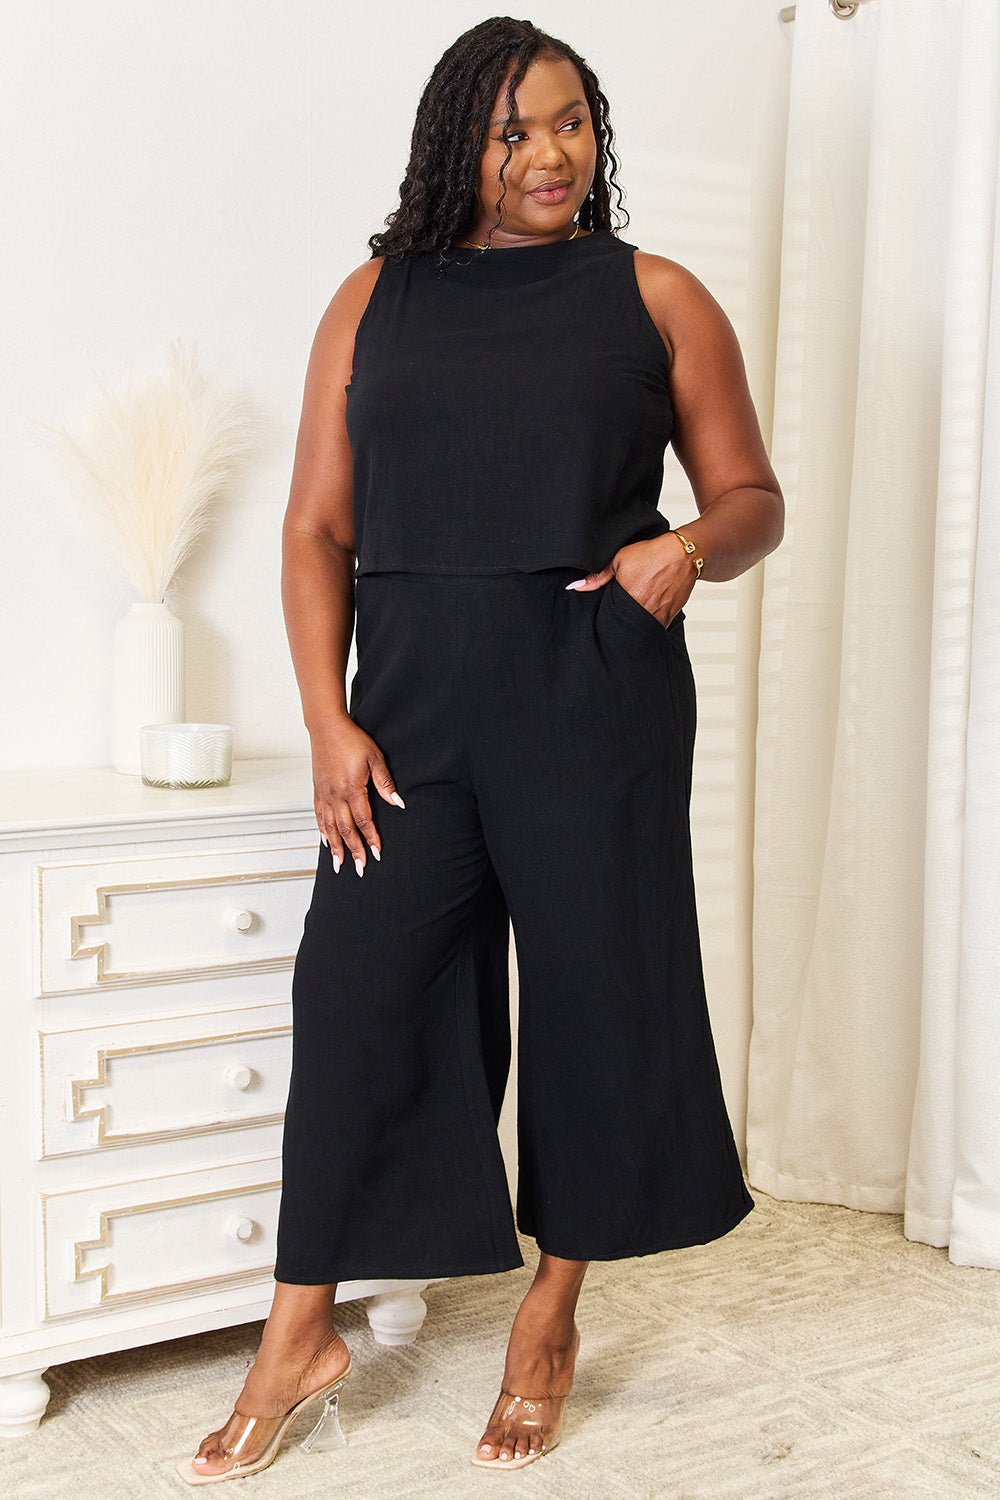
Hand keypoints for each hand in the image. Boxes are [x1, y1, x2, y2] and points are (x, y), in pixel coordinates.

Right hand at [309, 714, 404, 875]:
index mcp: (352, 788)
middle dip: (353, 850)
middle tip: (359, 868)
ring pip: (330, 827)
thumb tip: (398, 802)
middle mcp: (336, 795)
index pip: (363, 820)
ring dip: (336, 847)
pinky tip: (326, 841)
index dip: (371, 838)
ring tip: (339, 864)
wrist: (327, 727)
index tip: (377, 853)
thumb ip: (385, 782)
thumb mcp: (374, 758)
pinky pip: (319, 815)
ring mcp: (325, 794)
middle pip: (346, 829)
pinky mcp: (318, 790)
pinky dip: (322, 831)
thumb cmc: (351, 739)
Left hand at [566, 533, 697, 626]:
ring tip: (632, 616)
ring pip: (642, 629)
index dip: (606, 620)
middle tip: (618, 617)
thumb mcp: (619, 559)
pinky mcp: (670, 617)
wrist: (684, 554)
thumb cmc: (653, 554)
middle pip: (626, 627)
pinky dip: (650, 623)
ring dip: (635, 625)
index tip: (604, 617)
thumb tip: (576, 586)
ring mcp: (659, 617)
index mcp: (629, 600)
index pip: (611, 620)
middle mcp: (645, 612)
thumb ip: (597, 576)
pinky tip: (646, 613)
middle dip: (620, 624)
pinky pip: (656, 627)